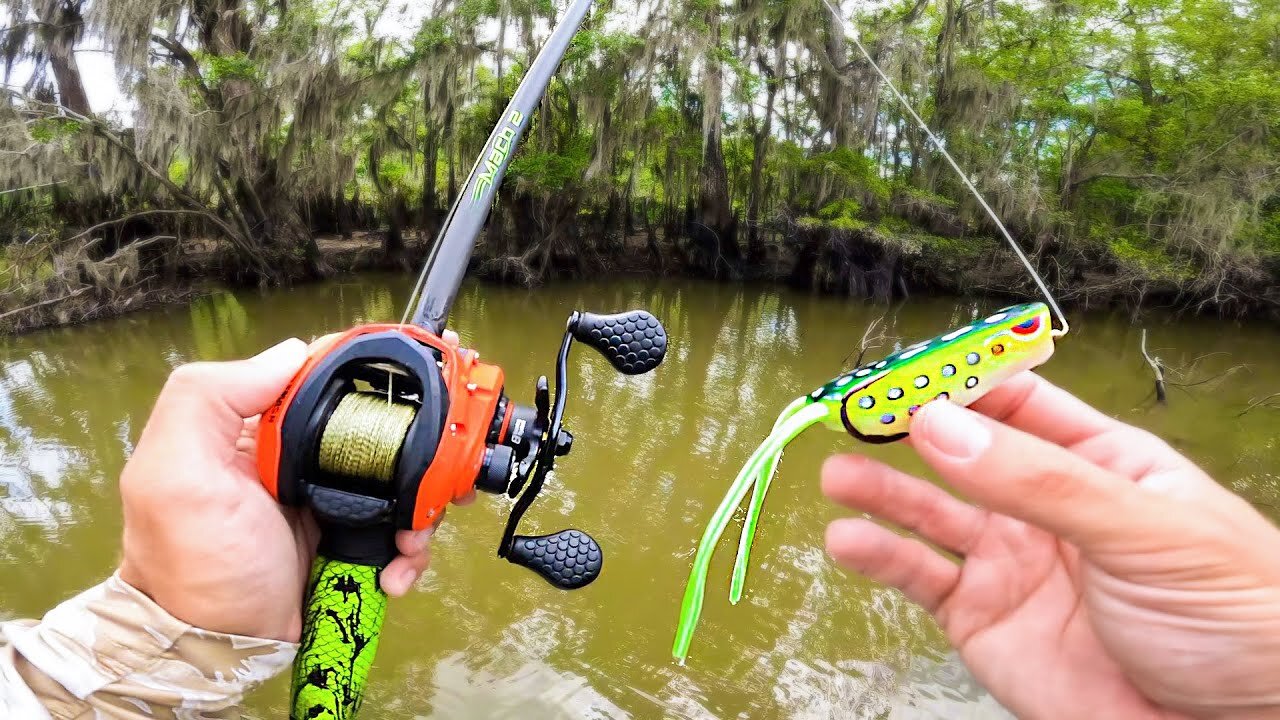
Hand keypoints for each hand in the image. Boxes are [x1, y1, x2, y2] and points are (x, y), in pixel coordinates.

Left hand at [118, 335, 468, 641]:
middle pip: (377, 431)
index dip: (375, 374)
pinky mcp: (346, 542)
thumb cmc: (192, 569)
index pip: (326, 381)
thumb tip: (292, 351)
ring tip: (414, 535)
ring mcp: (326, 502)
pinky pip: (395, 532)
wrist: (214, 652)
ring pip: (397, 482)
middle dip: (420, 448)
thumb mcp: (177, 475)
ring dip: (420, 505)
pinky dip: (408, 549)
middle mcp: (295, 460)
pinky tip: (395, 568)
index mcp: (258, 431)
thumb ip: (212, 398)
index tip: (425, 375)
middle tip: (445, 468)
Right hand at [822, 371, 1279, 719]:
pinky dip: (878, 557)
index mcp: (1098, 460)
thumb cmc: (1232, 617)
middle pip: (961, 448)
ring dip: (881, 490)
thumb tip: (941, 424)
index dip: (960, 380)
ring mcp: (1010, 561)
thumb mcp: (1142, 530)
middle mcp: (1044, 504)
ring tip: (837, 474)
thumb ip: (1037, 479)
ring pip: (928, 512)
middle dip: (907, 426)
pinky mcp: (983, 619)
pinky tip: (848, 540)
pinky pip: (919, 578)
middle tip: (853, 409)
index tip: (906, 371)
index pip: (1016, 400)